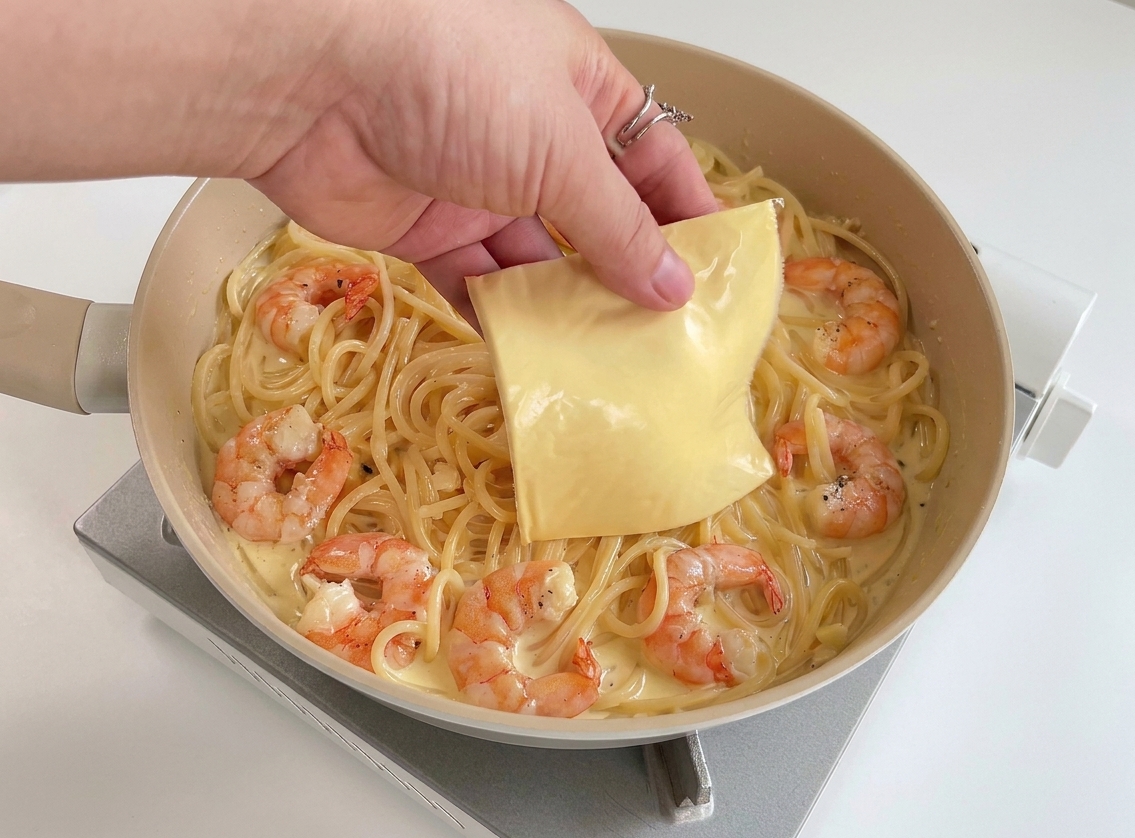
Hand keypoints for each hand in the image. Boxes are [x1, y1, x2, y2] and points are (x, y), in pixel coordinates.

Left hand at [248, 0, 718, 317]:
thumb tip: (672, 285)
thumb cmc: (452, 71)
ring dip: (565, 306)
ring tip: (606, 359)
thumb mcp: (564, 150)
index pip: (650, 159)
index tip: (712, 276)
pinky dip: (500, 317)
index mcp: (579, 89)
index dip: (684, 215)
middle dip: (625, 273)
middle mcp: (530, 134)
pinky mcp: (424, 227)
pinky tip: (533, 354)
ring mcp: (475, 182)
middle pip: (593, 217)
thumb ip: (620, 227)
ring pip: (536, 259)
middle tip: (661, 335)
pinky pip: (475, 282)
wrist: (313, 78)